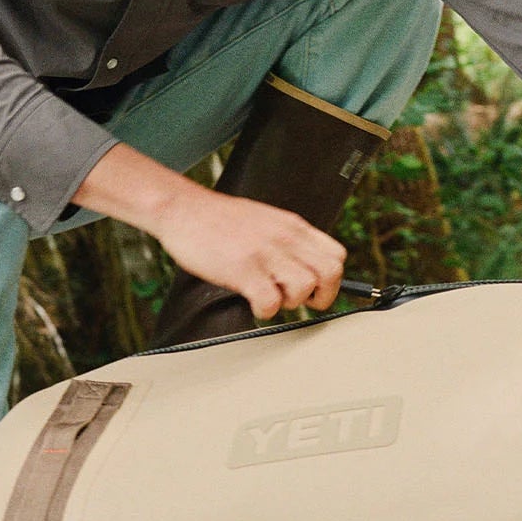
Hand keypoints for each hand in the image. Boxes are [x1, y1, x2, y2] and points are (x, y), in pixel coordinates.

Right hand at [72, 142, 345, 321]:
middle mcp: (285, 238)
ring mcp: (265, 253)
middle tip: (298, 301)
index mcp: (293, 226)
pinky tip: (252, 302)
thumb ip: (288, 240)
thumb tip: (305, 267)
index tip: (316, 289)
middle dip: (320, 296)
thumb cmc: (220, 220)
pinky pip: (270, 302)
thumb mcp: (266, 220)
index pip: (337, 256)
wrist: (184, 209)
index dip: (331, 279)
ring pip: (304, 288)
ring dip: (290, 303)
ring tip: (270, 297)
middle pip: (330, 274)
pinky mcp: (243, 269)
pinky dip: (265, 311)